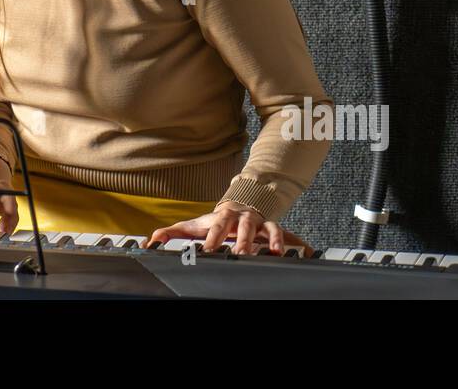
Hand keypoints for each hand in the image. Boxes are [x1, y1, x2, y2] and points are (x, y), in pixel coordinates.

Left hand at [147, 201, 312, 255]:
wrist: (242, 204)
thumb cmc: (216, 220)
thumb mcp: (195, 225)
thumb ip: (173, 232)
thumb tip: (151, 240)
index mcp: (221, 217)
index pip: (216, 226)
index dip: (212, 238)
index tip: (208, 251)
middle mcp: (242, 219)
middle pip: (244, 227)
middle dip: (244, 240)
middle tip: (243, 253)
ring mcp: (259, 223)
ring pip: (268, 229)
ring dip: (272, 240)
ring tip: (275, 253)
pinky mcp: (273, 229)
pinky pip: (287, 234)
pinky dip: (297, 242)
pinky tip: (307, 252)